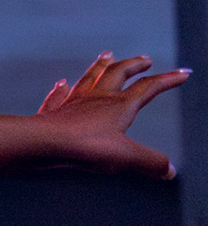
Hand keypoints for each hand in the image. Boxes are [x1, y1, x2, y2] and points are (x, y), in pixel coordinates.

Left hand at [35, 52, 187, 178]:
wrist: (42, 143)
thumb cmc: (83, 146)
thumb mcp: (126, 156)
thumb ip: (150, 162)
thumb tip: (169, 170)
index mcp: (118, 106)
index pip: (147, 88)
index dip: (167, 80)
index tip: (182, 73)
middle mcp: (96, 98)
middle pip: (118, 74)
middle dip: (134, 65)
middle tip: (144, 59)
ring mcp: (72, 102)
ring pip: (89, 78)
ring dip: (100, 66)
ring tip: (106, 55)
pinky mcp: (52, 112)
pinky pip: (58, 96)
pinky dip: (61, 89)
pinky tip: (60, 83)